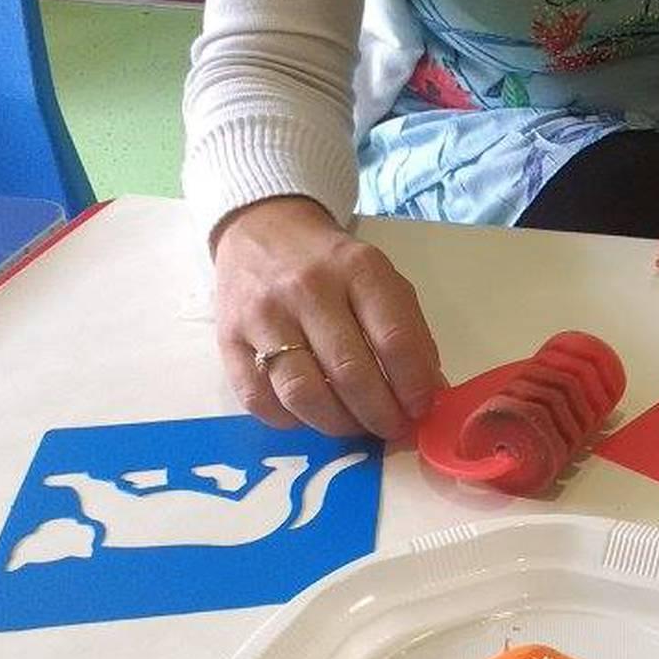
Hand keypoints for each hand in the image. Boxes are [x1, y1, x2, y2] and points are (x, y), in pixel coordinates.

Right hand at [211, 196, 443, 438]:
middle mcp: (308, 290)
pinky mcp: (227, 339)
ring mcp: (263, 315)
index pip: (394, 338)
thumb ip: (410, 332)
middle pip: (350, 372)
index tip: (421, 408)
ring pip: (303, 393)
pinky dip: (291, 421)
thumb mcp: (380, 279)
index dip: (413, 384)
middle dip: (379, 414)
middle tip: (392, 428)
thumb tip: (431, 392)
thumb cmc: (331, 264)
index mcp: (358, 269)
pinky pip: (259, 400)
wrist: (263, 230)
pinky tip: (311, 415)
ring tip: (356, 427)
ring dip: (338, 424)